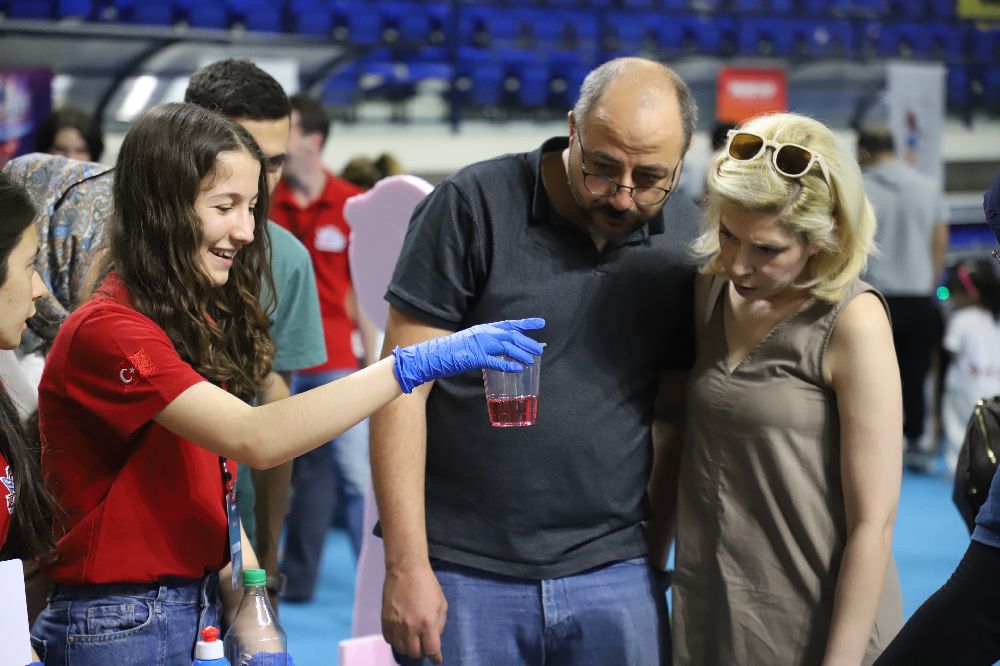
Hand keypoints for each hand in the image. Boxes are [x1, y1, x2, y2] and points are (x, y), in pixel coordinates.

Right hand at [382, 562, 447, 663]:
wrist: (406, 569)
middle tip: (424, 645)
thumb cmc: (427, 584)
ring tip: (413, 639)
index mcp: (427, 624)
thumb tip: (434, 639)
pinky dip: (396, 641)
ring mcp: (396, 625)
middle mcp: (410, 628)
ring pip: (401, 649)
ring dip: (408, 648)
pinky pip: (389, 640)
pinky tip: (401, 633)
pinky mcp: (385, 620)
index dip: (436, 658)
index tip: (437, 658)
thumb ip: (439, 625)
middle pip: (415, 654)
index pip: (431, 651)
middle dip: (422, 652)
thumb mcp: (441, 604)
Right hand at [392, 318, 544, 392]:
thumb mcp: (471, 342)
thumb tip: (500, 350)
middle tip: (540, 349)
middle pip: (511, 336)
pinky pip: (496, 361)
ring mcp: (479, 344)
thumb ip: (485, 344)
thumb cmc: (451, 352)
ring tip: (532, 360)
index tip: (541, 323)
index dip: (526, 324)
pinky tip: (518, 369)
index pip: (509, 324)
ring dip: (521, 353)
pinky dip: (508, 365)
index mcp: (483, 329)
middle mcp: (483, 333)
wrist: (432, 356)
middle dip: (527, 342)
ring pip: (507, 347)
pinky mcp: (475, 357)